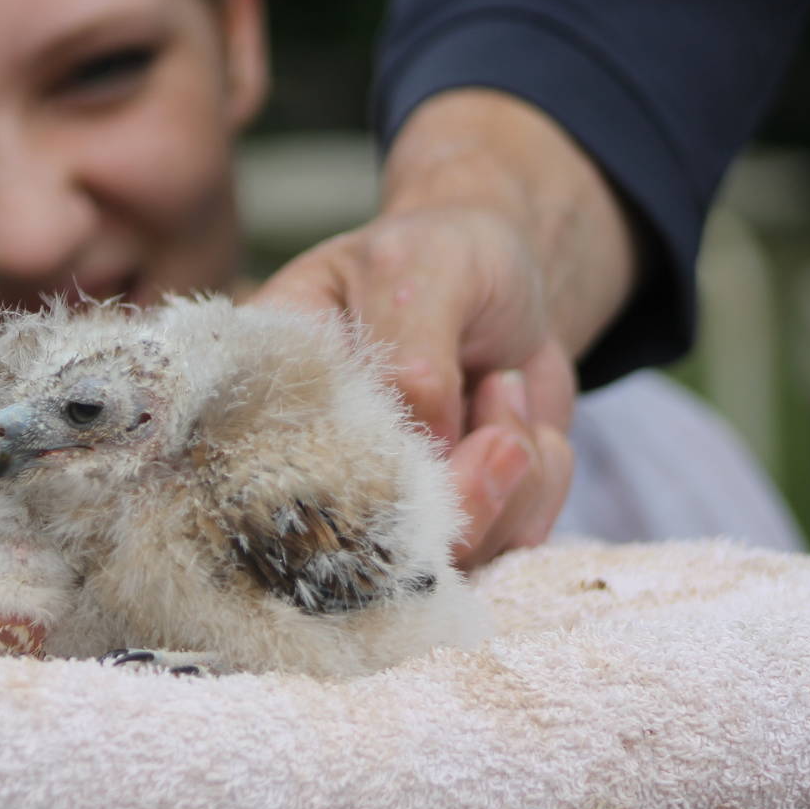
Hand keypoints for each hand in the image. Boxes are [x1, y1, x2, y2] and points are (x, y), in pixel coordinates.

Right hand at [252, 89, 637, 568]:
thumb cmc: (444, 256)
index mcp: (268, 391)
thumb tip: (425, 448)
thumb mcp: (418, 269)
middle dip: (458, 484)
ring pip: (449, 552)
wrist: (508, 283)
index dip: (350, 475)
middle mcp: (313, 466)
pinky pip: (512, 544)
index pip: (271, 472)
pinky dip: (541, 479)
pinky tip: (520, 416)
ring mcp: (385, 508)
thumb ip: (411, 353)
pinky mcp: (454, 529)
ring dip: (508, 471)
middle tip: (499, 406)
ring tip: (504, 385)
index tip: (432, 409)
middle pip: (365, 541)